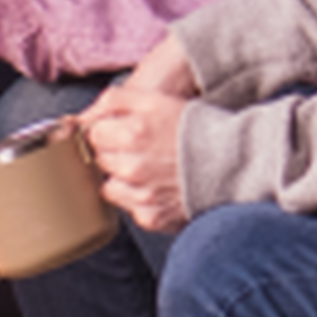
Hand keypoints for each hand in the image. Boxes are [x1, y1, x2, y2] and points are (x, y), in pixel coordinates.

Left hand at [83, 38, 197, 232]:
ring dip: (123, 179)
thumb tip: (80, 116)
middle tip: (142, 148)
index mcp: (132, 134)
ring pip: (110, 187)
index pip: (93, 134)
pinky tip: (159, 187)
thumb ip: (114, 101)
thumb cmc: (199, 128)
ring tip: (150, 169)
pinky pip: (130, 208)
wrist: (236, 162)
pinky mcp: (151, 216)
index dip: (108, 131)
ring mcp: (141, 195)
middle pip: (100, 160)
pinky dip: (140, 199)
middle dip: (115, 154)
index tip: (124, 132)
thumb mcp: (156, 99)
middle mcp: (132, 167)